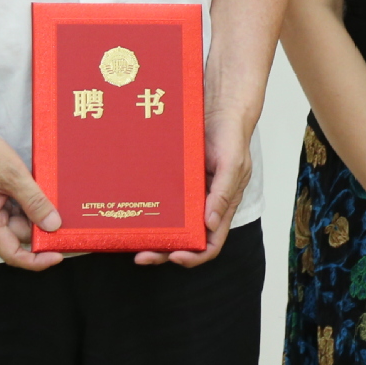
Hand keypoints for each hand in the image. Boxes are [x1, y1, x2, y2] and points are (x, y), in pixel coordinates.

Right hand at [0, 114, 63, 270]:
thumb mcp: (13, 175)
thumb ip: (34, 202)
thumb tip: (53, 226)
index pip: (13, 254)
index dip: (37, 260)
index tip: (58, 255)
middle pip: (17, 235)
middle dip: (38, 225)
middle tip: (63, 211)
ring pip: (15, 222)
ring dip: (32, 211)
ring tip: (45, 191)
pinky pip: (9, 211)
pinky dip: (23, 203)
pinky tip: (33, 189)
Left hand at [136, 115, 253, 266]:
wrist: (218, 108)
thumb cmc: (232, 136)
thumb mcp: (233, 164)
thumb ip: (224, 193)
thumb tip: (210, 224)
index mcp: (222, 207)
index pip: (210, 243)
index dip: (194, 256)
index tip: (175, 257)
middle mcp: (203, 205)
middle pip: (184, 239)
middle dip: (164, 251)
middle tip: (141, 255)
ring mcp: (187, 194)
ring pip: (170, 223)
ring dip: (153, 235)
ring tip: (132, 240)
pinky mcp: (174, 180)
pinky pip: (161, 200)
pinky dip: (149, 211)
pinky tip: (133, 213)